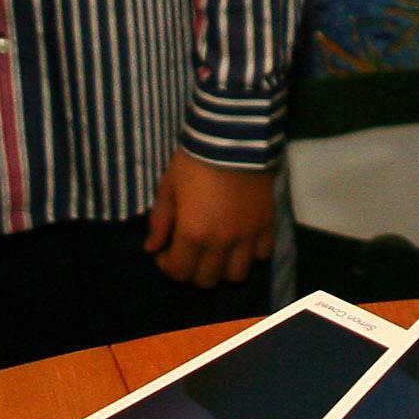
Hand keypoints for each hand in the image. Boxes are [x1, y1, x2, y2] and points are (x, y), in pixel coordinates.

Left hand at [145, 150, 274, 288]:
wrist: (232, 138)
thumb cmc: (194, 161)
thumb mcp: (168, 187)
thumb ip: (159, 221)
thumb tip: (151, 248)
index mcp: (193, 234)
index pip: (179, 272)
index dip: (168, 266)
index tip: (165, 252)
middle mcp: (221, 243)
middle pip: (207, 280)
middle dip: (193, 271)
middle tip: (189, 253)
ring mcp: (247, 236)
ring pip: (237, 274)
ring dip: (223, 268)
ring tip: (217, 252)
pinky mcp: (267, 225)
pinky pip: (262, 254)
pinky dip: (251, 253)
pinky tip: (241, 241)